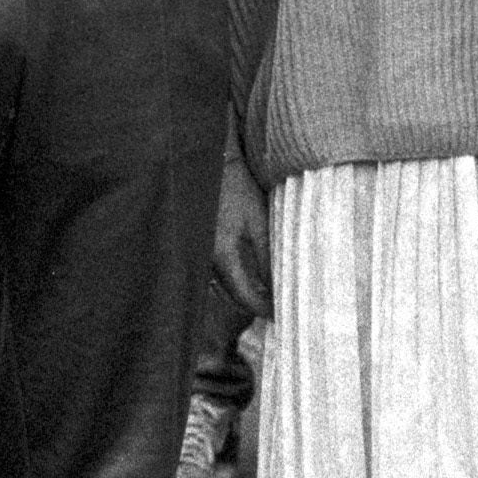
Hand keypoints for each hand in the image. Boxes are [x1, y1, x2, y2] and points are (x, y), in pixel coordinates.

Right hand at [211, 155, 269, 318]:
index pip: (245, 296)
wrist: (207, 162)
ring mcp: (197, 255)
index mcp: (222, 254)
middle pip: (232, 295)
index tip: (281, 315)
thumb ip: (267, 255)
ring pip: (222, 285)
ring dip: (242, 292)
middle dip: (254, 304)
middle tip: (277, 307)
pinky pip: (214, 272)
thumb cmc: (235, 187)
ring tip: (267, 294)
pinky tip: (247, 277)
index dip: (264, 309)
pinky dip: (231, 279)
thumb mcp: (257, 219)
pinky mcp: (197, 247)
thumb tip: (279, 284)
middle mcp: (205, 260)